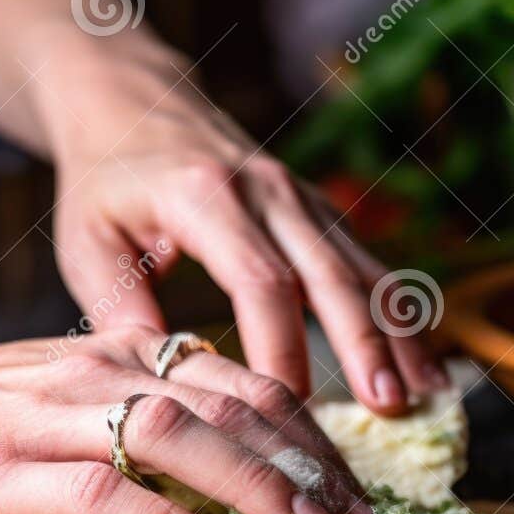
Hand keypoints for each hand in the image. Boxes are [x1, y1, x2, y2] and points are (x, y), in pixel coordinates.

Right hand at [0, 325, 372, 513]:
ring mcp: (54, 417)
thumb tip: (238, 466)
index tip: (354, 490)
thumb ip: (155, 412)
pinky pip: (100, 489)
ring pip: (178, 436)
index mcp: (130, 352)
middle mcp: (105, 372)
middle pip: (231, 406)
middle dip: (306, 466)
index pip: (247, 383)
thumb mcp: (84, 391)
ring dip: (255, 487)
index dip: (312, 436)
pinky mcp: (6, 469)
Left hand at [39, 35, 448, 414]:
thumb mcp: (87, 242)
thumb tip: (160, 386)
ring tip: (426, 395)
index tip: (286, 410)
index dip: (280, 349)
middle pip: (330, 275)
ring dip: (397, 334)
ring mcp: (301, 198)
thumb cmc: (104, 183)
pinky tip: (421, 364)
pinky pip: (367, 265)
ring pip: (363, 269)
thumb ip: (122, 311)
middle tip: (389, 407)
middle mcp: (267, 190)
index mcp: (205, 197)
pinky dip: (397, 315)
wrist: (132, 102)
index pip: (260, 281)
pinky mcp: (317, 212)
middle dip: (364, 344)